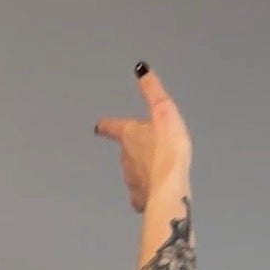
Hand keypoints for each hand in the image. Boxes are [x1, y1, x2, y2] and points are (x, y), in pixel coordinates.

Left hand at [95, 62, 191, 212]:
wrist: (170, 185)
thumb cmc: (168, 147)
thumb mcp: (163, 111)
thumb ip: (152, 91)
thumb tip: (141, 70)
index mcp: (129, 136)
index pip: (113, 127)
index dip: (107, 125)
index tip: (99, 127)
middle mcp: (125, 159)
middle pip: (125, 151)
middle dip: (133, 149)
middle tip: (146, 149)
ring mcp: (130, 180)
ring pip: (132, 173)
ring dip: (141, 170)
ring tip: (154, 170)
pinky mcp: (140, 199)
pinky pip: (140, 194)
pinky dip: (145, 191)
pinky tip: (153, 192)